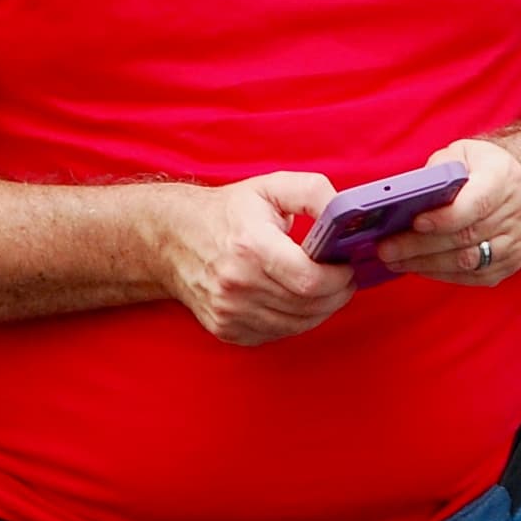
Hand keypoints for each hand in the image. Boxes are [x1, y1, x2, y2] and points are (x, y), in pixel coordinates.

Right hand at [151, 173, 353, 347]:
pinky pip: (278, 334)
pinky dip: (295, 320)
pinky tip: (296, 299)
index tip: (347, 266)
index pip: (310, 280)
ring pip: (297, 324)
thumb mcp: (271, 186)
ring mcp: (230, 312)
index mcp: (251, 246)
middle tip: (344, 277)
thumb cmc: (227, 212)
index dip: (339, 277)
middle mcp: (237, 284)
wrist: (173, 239)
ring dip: (320, 309)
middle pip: (308, 305)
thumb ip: (314, 193)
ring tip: (325, 287)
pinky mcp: (227, 329)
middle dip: (337, 293)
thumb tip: (345, 212)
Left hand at [372, 137, 520, 288]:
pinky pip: (475, 276)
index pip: (476, 203)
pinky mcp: (512, 262)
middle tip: (387, 249)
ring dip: (427, 264)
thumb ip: (438, 171)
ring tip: (395, 261)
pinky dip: (443, 274)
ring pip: (469, 262)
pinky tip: (419, 267)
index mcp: (503, 178)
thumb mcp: (460, 153)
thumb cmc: (480, 167)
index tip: (414, 223)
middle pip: (465, 237)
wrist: (514, 184)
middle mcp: (516, 211)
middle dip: (421, 246)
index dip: (444, 218)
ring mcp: (518, 241)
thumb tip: (406, 198)